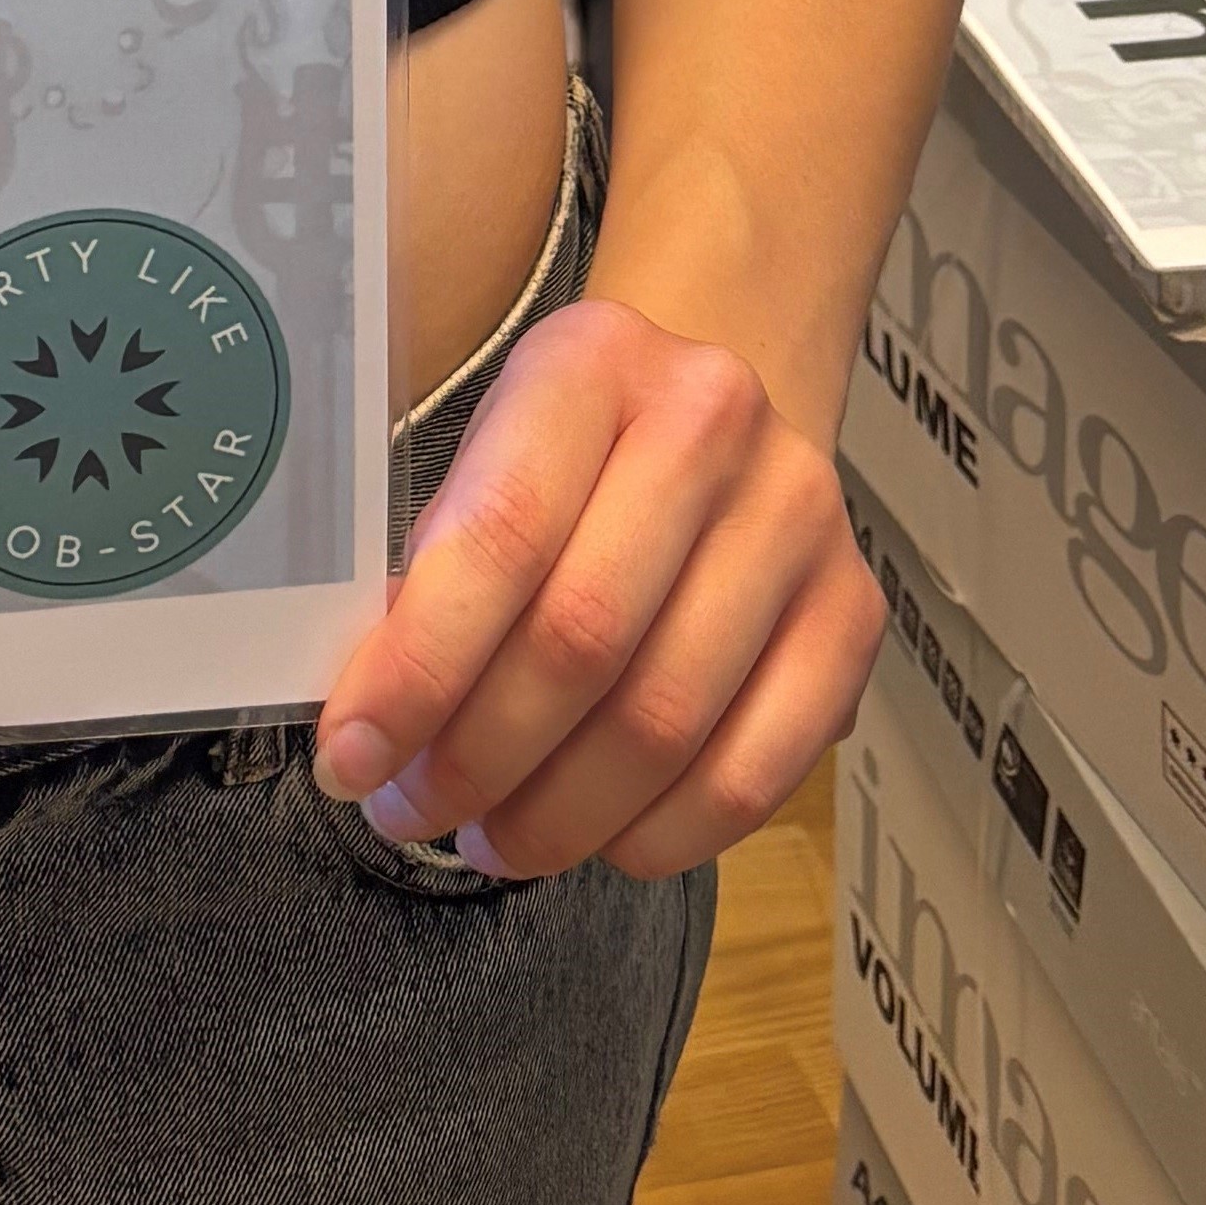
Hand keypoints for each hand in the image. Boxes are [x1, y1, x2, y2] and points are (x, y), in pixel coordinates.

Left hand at [311, 301, 879, 881]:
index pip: (501, 533)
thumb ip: (438, 568)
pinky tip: (598, 844)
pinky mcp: (855, 615)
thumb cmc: (570, 451)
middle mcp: (713, 422)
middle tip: (412, 813)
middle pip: (583, 639)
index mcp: (595, 359)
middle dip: (476, 756)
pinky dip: (660, 837)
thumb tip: (373, 729)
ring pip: (664, 722)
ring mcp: (800, 520)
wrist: (719, 403)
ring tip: (490, 841)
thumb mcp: (488, 450)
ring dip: (557, 815)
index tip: (350, 759)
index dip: (418, 667)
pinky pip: (754, 774)